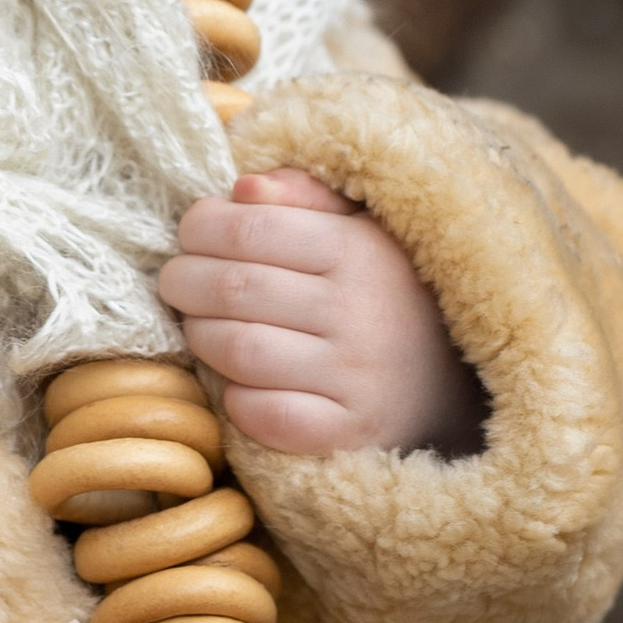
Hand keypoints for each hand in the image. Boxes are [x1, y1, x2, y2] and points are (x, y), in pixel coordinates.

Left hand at [156, 169, 480, 457]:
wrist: (445, 381)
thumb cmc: (382, 292)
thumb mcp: (360, 228)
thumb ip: (304, 197)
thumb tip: (243, 188)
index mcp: (358, 250)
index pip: (250, 228)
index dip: (199, 228)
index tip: (192, 234)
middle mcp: (359, 312)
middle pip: (232, 289)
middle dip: (183, 282)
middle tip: (177, 283)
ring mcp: (354, 377)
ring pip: (238, 351)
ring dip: (201, 337)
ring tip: (201, 327)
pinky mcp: (346, 433)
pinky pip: (264, 416)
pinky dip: (235, 400)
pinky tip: (238, 383)